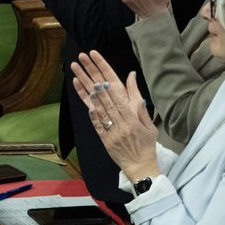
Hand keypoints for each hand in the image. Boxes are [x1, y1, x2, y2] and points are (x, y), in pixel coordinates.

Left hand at [70, 50, 160, 180]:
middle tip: (81, 59)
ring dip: (85, 87)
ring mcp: (110, 129)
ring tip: (76, 71)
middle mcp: (120, 121)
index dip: (105, 73)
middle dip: (91, 74)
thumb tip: (132, 78)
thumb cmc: (146, 143)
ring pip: (96, 104)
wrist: (141, 166)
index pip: (116, 90)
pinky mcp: (103, 137)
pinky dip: (88, 106)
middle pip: (103, 93)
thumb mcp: (148, 123)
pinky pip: (94, 120)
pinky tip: (81, 93)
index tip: (96, 58)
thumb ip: (139, 101)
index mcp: (133, 116)